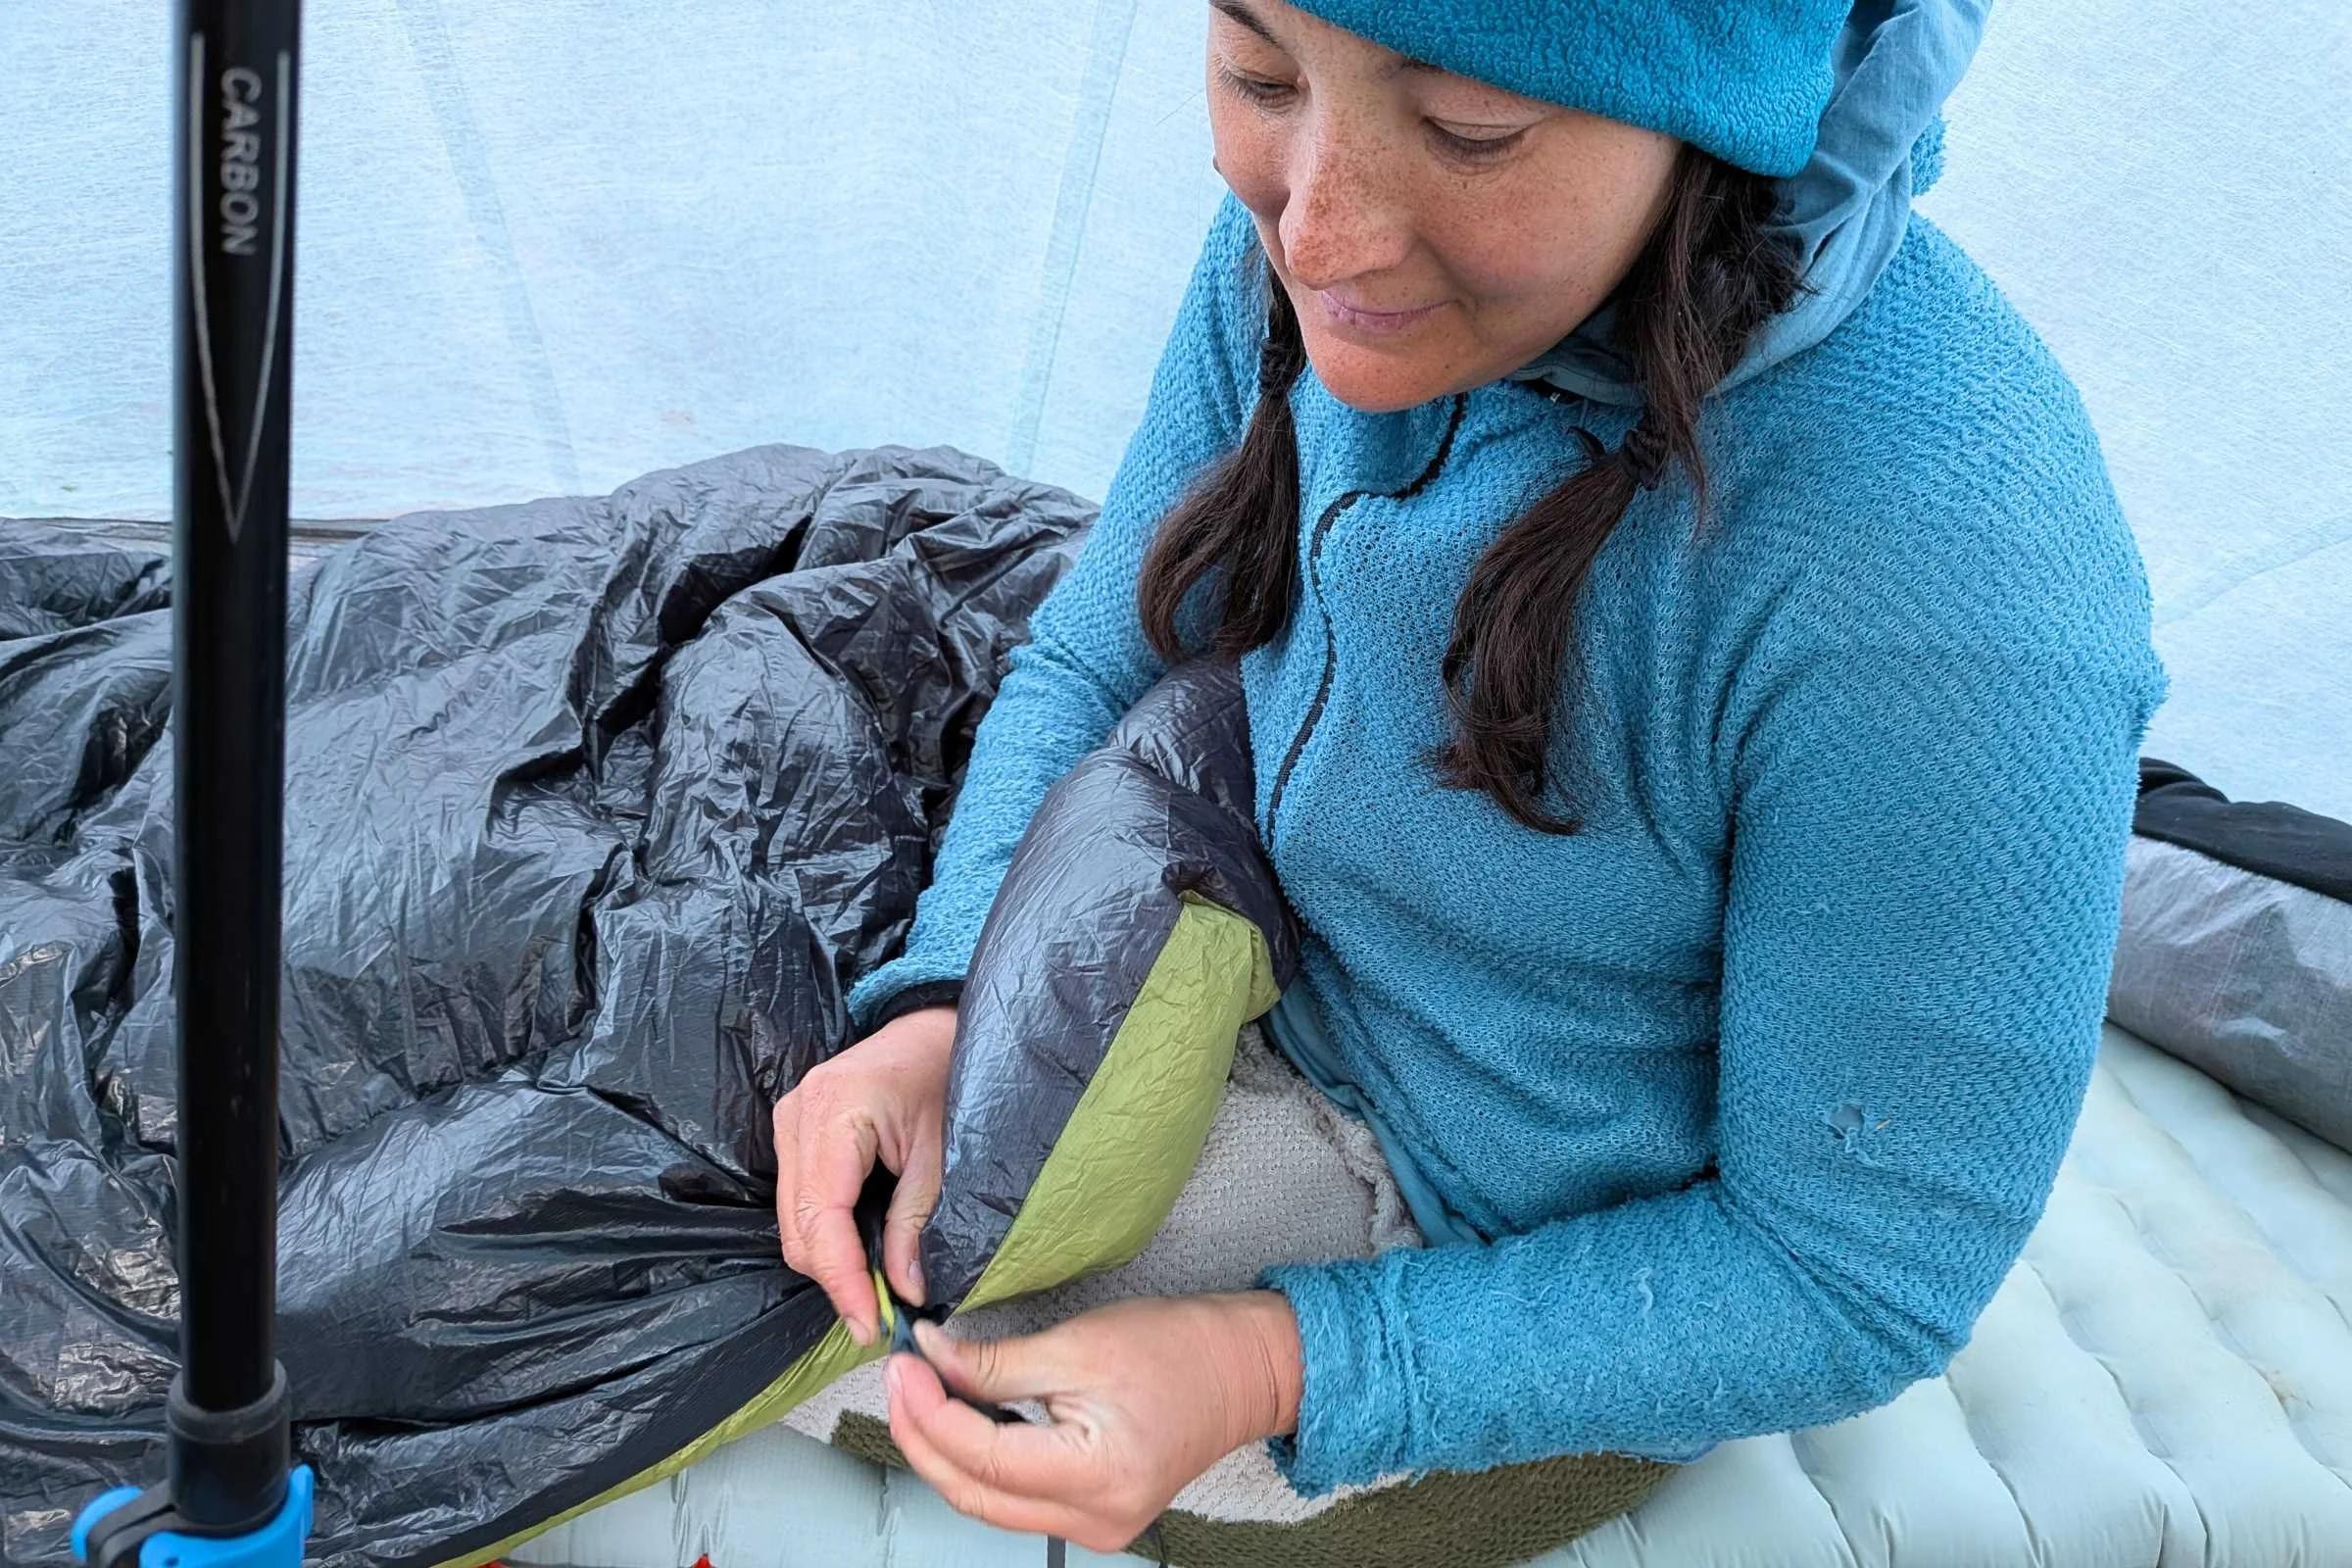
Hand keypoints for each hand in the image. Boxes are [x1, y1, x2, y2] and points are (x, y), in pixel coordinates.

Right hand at [772, 1004, 956, 1344]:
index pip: (821, 1217)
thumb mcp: (943, 1153)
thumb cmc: (946, 1075)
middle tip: (877, 1316)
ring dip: (829, 1260)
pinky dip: (825, 1233)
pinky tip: (859, 1250)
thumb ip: (918, 1222)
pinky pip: (797, 1200)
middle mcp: (797, 1114)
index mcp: (834, 1109)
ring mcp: (789, 1120)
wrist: (933, 1029)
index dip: (842, 1279)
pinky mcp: (794, 1131)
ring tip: (873, 1289)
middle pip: (798, 1227)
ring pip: (792, 1220)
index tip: (868, 1323)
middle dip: (835, 1277)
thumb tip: (906, 1291)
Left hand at [884, 1292, 1304, 1552]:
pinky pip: (1015, 1500)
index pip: (981, 1455)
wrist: (1243, 1372)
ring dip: (945, 1451)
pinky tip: (959, 1420)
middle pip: (974, 1493)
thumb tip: (930, 1359)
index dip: (930, 1411)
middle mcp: (1093, 1519)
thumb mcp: (1079, 1345)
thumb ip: (996, 1364)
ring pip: (989, 1503)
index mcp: (1095, 1476)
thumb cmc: (1178, 1349)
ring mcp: (1093, 1527)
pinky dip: (980, 1461)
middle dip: (922, 1436)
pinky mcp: (1092, 1516)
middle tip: (897, 1378)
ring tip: (917, 1394)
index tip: (903, 1365)